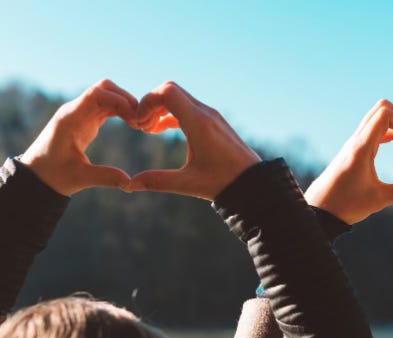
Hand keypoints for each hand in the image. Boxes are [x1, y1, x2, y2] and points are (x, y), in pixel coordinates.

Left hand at [20, 80, 137, 195]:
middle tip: (143, 121)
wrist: (38, 175)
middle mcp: (76, 110)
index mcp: (71, 118)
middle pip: (105, 88)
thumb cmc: (54, 175)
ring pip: (108, 95)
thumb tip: (130, 182)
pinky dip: (122, 111)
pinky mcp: (87, 120)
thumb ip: (105, 177)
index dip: (120, 101)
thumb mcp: (80, 178)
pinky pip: (107, 107)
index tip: (135, 120)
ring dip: (126, 105)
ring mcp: (81, 113)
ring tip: (141, 124)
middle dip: (126, 100)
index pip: (97, 94)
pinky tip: (133, 125)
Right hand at [128, 81, 259, 199]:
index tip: (139, 124)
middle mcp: (206, 114)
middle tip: (141, 127)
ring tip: (150, 130)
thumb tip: (130, 185)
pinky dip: (174, 114)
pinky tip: (164, 130)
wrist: (254, 184)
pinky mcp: (216, 123)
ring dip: (162, 109)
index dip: (147, 102)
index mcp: (199, 123)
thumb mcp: (189, 184)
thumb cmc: (224, 183)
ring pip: (180, 98)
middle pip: (170, 90)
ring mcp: (212, 116)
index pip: (166, 92)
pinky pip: (190, 108)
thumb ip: (158, 181)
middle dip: (151, 104)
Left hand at [304, 99, 392, 224]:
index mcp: (362, 148)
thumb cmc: (345, 205)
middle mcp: (356, 141)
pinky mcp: (352, 149)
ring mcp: (353, 143)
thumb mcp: (378, 200)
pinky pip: (372, 128)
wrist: (318, 210)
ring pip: (376, 117)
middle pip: (381, 108)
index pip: (384, 113)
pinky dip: (388, 130)